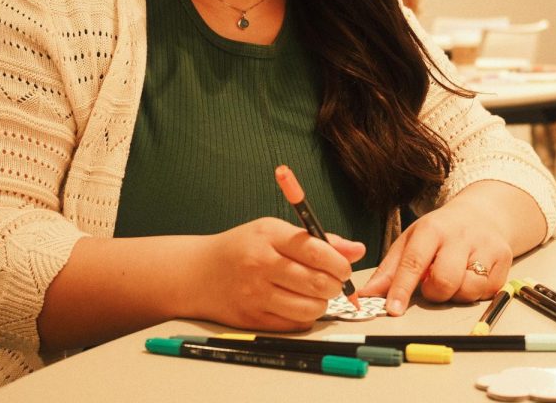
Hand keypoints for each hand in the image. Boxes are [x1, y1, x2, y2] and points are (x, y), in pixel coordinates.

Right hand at [184, 218, 364, 331]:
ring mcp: (255, 294)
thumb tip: (357, 249)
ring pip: (310, 308)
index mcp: (269, 236)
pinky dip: (303, 316)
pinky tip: (295, 303)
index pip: (317, 251)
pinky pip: (295, 324)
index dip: (340, 263)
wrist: (198, 273)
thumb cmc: (243, 247)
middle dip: (335, 285)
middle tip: (332, 282)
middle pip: (318, 283)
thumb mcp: (274, 231)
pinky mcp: (252, 319)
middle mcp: (261, 264)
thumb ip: (317, 240)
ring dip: (321, 303)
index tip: (344, 266)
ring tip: (313, 293)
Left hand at [358, 194, 512, 315]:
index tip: (392, 309)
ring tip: (453, 277)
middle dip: (434, 293)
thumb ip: (390, 270)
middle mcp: (460, 235)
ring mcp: (485, 247)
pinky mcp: (504, 260)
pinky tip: (469, 276)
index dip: (402, 288)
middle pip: (444, 281)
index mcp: (432, 229)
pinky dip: (473, 292)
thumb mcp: (411, 241)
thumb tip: (368, 294)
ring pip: (467, 290)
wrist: (482, 214)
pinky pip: (486, 292)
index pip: (414, 261)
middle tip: (432, 284)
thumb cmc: (440, 232)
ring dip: (455, 294)